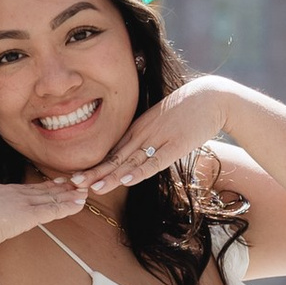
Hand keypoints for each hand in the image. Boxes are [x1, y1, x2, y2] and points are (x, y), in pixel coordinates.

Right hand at [0, 175, 94, 248]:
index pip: (19, 190)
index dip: (35, 188)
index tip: (45, 185)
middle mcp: (9, 193)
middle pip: (38, 189)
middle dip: (57, 187)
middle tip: (72, 182)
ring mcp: (20, 203)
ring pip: (50, 198)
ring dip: (68, 195)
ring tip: (84, 192)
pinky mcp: (28, 215)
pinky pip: (53, 210)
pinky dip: (68, 206)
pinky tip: (80, 203)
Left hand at [77, 75, 232, 197]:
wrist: (212, 96)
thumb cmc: (188, 110)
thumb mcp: (161, 123)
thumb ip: (148, 137)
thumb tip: (137, 153)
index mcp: (139, 129)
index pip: (113, 151)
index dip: (95, 165)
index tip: (78, 177)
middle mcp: (144, 134)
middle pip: (115, 157)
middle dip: (95, 172)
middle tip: (73, 184)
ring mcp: (159, 139)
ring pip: (131, 161)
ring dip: (111, 175)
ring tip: (92, 187)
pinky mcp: (176, 145)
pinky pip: (155, 161)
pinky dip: (140, 171)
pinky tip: (127, 180)